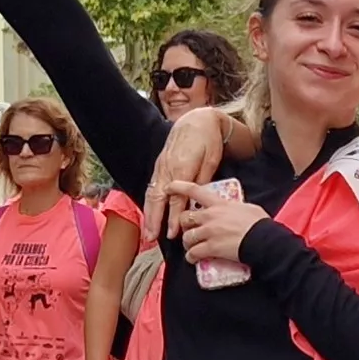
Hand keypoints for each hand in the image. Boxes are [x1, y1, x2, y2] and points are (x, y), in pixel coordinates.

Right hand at [147, 111, 235, 238]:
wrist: (196, 120)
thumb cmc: (207, 140)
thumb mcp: (211, 161)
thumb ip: (203, 181)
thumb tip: (198, 202)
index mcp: (181, 169)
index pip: (175, 200)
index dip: (173, 218)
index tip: (172, 233)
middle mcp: (167, 169)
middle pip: (158, 200)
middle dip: (153, 220)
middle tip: (151, 239)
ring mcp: (161, 167)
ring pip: (151, 194)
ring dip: (148, 214)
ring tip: (147, 232)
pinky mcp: (159, 165)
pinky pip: (152, 187)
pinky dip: (149, 202)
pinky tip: (149, 213)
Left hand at [165, 181, 265, 264]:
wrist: (264, 240)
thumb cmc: (260, 224)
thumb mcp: (247, 208)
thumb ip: (235, 207)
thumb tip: (234, 210)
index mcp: (220, 204)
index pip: (195, 190)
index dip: (179, 187)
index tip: (169, 187)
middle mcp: (211, 216)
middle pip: (185, 217)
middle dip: (184, 225)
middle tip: (189, 230)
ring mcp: (209, 232)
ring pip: (187, 237)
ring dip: (187, 243)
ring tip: (191, 247)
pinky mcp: (211, 248)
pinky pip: (193, 253)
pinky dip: (191, 257)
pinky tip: (193, 259)